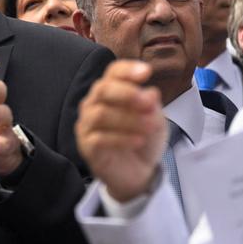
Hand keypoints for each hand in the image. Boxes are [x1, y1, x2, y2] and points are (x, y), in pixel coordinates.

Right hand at [75, 60, 165, 202]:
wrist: (140, 173)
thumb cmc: (143, 140)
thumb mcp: (156, 120)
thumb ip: (152, 105)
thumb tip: (151, 92)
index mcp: (111, 91)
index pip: (113, 73)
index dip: (128, 70)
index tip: (147, 72)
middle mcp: (95, 104)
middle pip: (102, 89)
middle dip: (126, 93)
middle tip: (147, 103)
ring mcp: (88, 125)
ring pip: (101, 114)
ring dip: (128, 119)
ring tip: (149, 127)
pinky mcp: (86, 146)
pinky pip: (99, 138)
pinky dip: (122, 138)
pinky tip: (138, 141)